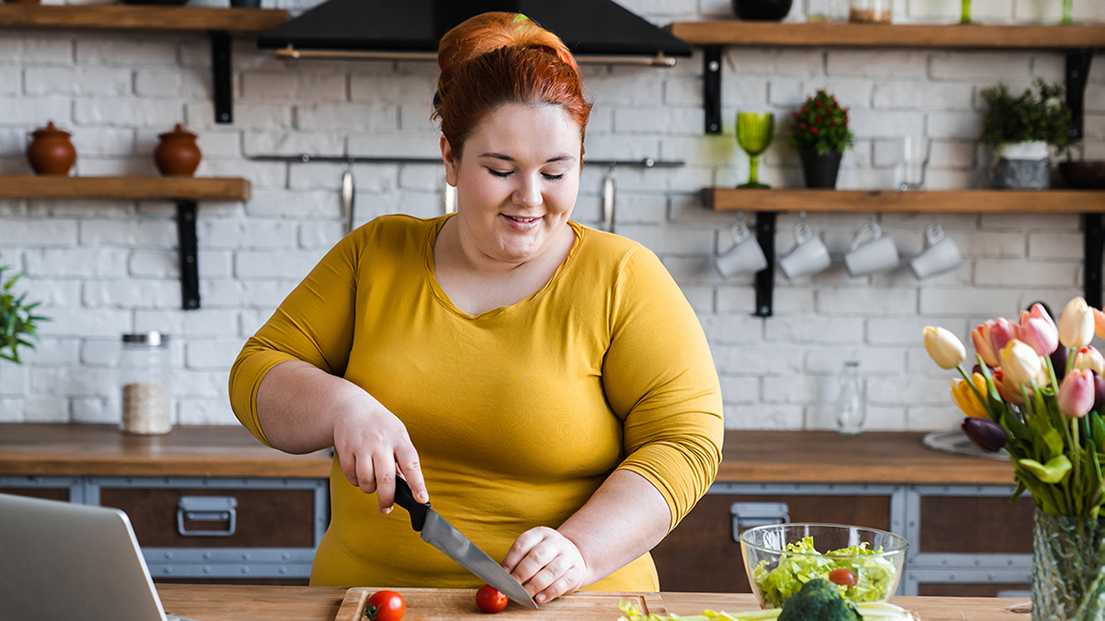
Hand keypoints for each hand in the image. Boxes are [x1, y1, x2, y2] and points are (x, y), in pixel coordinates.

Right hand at [331, 395, 426, 513]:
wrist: (351, 406)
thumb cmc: (380, 424)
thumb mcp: (398, 435)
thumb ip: (402, 459)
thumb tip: (407, 486)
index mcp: (399, 438)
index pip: (411, 464)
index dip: (417, 484)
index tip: (421, 499)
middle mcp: (381, 441)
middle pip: (386, 479)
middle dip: (387, 499)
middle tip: (386, 507)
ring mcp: (362, 445)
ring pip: (366, 481)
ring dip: (369, 489)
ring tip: (372, 483)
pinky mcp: (344, 449)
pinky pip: (351, 476)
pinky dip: (356, 481)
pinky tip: (360, 473)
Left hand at [501, 527, 588, 603]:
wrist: (573, 557)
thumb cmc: (546, 557)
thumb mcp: (532, 550)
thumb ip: (518, 562)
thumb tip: (501, 578)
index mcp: (540, 533)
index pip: (522, 544)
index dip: (510, 561)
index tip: (501, 576)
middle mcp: (556, 542)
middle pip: (537, 557)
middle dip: (521, 574)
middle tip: (511, 587)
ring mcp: (568, 556)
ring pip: (550, 571)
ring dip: (534, 585)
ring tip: (524, 594)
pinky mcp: (576, 572)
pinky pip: (562, 584)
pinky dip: (549, 593)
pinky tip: (539, 598)